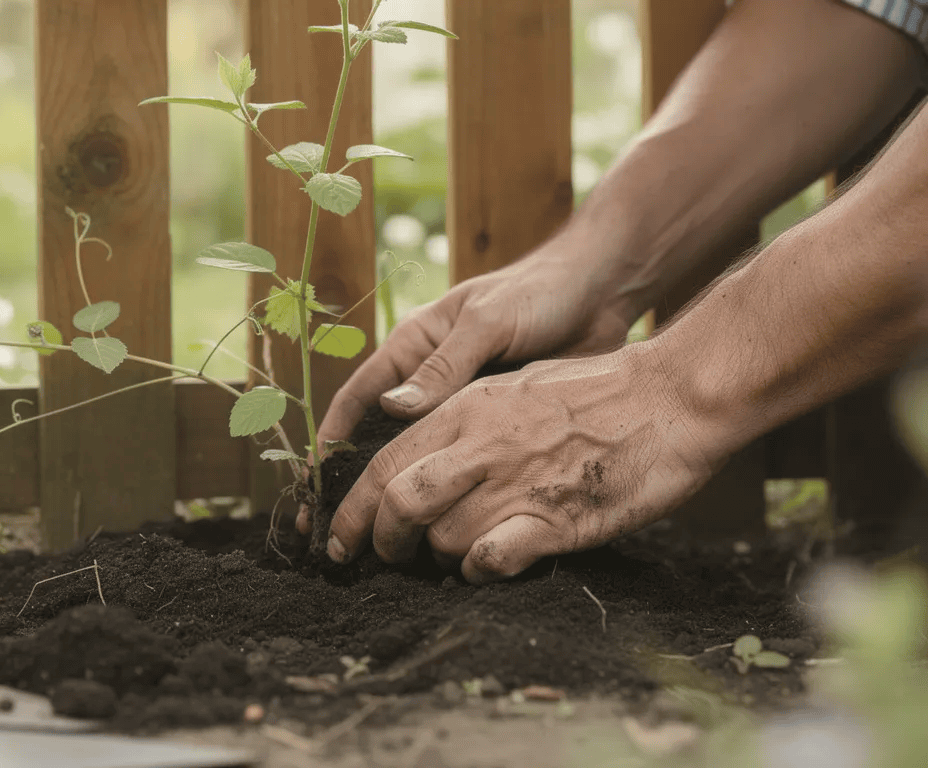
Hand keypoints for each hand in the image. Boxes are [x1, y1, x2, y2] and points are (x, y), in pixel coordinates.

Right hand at [299, 254, 634, 533]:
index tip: (315, 486)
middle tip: (340, 536)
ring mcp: (461, 408)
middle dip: (358, 487)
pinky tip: (447, 530)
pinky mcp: (495, 428)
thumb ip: (443, 367)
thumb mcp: (486, 323)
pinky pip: (464, 467)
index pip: (357, 400)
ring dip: (404, 500)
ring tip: (385, 547)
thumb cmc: (535, 294)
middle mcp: (427, 383)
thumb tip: (392, 411)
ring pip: (421, 461)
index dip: (332, 442)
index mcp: (411, 349)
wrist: (599, 294)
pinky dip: (451, 497)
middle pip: (380, 441)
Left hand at [323, 346, 724, 581]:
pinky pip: (491, 560)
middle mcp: (480, 446)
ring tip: (460, 558)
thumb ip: (464, 422)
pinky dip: (481, 572)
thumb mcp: (513, 388)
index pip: (383, 463)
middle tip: (388, 560)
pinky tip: (494, 566)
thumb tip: (425, 459)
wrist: (672, 396)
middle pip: (398, 505)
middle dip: (382, 543)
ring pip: (443, 540)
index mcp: (465, 411)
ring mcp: (515, 483)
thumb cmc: (598, 392)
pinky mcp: (554, 520)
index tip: (340, 541)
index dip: (352, 509)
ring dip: (442, 560)